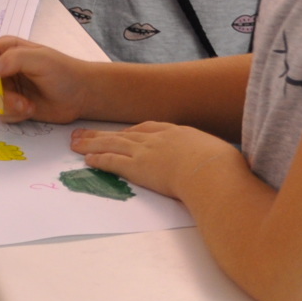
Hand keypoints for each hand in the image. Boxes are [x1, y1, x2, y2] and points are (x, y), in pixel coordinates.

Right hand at [0, 36, 97, 122]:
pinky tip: (29, 110)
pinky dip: (11, 116)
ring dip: (5, 108)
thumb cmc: (64, 72)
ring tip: (28, 106)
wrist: (81, 95)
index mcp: (3, 50)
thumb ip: (15, 59)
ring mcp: (3, 88)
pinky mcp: (9, 105)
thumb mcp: (42, 59)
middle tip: (18, 102)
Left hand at [68, 121, 242, 200]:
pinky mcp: (137, 166)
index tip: (123, 133)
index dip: (134, 131)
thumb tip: (227, 169)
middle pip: (126, 133)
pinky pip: (112, 160)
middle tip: (85, 132)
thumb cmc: (224, 167)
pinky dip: (98, 159)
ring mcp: (147, 151)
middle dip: (105, 133)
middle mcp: (160, 138)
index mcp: (180, 134)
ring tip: (74, 142)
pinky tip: (86, 158)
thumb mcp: (221, 157)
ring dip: (92, 143)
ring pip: (113, 144)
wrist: (212, 171)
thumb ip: (215, 160)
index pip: (150, 128)